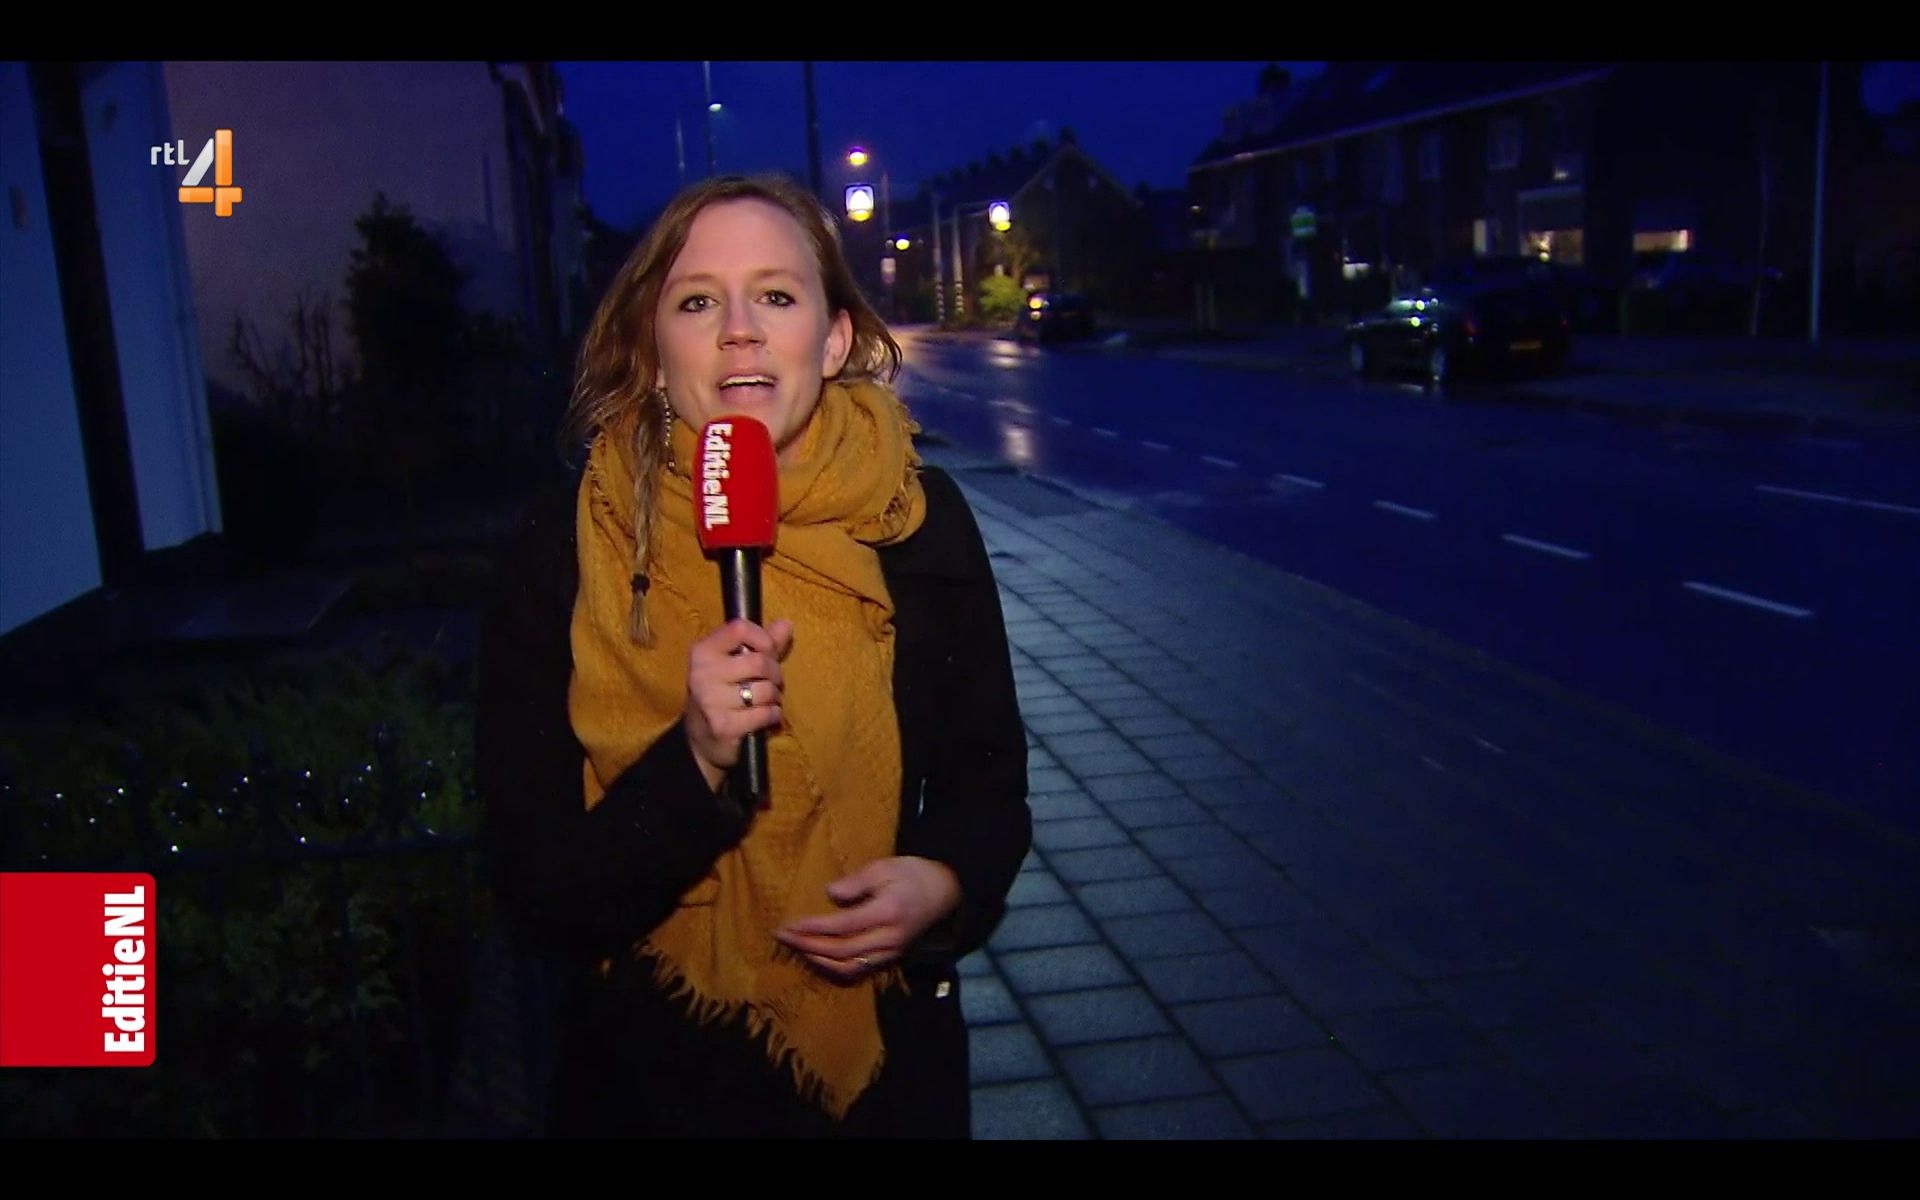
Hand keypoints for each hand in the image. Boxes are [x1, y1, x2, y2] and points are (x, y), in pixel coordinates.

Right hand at [684, 618, 794, 791]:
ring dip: (775, 697)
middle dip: (775, 673)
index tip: (766, 651)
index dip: (762, 638)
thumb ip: (762, 645)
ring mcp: (710, 701)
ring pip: (766, 690)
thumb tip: (786, 624)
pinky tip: (765, 716)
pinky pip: (765, 713)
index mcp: (703, 651)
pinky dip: (773, 715)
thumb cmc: (722, 694)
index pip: (739, 629)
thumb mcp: (735, 665)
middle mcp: (702, 673)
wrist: (701, 739)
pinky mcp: (723, 726)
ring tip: (767, 701)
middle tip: (771, 682)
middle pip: (760, 661)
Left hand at [774, 857, 961, 981]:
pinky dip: (835, 966)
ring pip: (848, 966)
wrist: (948, 894)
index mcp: (887, 912)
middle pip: (841, 950)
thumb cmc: (915, 874)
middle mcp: (888, 938)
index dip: (813, 928)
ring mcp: (891, 952)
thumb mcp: (886, 866)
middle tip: (782, 937)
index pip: (842, 926)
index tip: (788, 925)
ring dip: (818, 960)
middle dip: (808, 946)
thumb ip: (857, 882)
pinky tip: (819, 958)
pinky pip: (859, 969)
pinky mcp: (891, 958)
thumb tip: (830, 894)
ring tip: (796, 949)